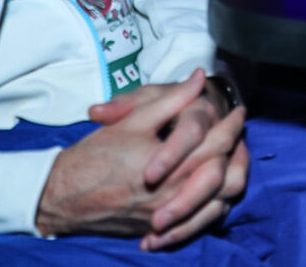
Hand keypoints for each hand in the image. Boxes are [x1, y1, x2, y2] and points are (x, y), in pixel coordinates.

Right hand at [36, 69, 248, 248]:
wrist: (65, 196)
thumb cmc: (97, 155)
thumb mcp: (134, 119)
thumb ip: (171, 99)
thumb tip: (198, 77)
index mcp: (172, 164)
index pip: (217, 143)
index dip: (232, 124)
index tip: (238, 111)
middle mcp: (176, 193)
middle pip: (224, 173)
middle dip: (238, 150)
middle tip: (240, 133)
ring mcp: (170, 215)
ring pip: (219, 203)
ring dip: (231, 180)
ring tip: (234, 159)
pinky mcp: (161, 229)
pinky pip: (201, 223)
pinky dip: (215, 207)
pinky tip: (216, 192)